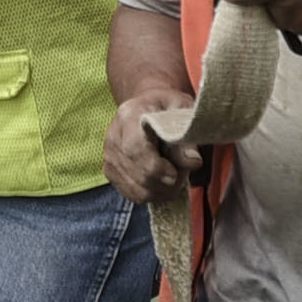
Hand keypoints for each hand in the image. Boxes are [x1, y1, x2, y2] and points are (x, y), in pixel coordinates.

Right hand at [104, 81, 201, 205]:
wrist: (148, 107)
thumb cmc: (167, 108)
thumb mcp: (183, 112)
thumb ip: (187, 136)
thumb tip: (192, 161)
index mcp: (129, 115)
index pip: (135, 148)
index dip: (156, 167)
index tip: (175, 174)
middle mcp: (113, 137)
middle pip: (138, 174)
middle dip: (165, 182)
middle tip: (182, 173)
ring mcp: (109, 157)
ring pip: (137, 189)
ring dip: (162, 190)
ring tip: (175, 175)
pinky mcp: (111, 172)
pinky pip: (134, 195)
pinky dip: (153, 194)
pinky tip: (163, 182)